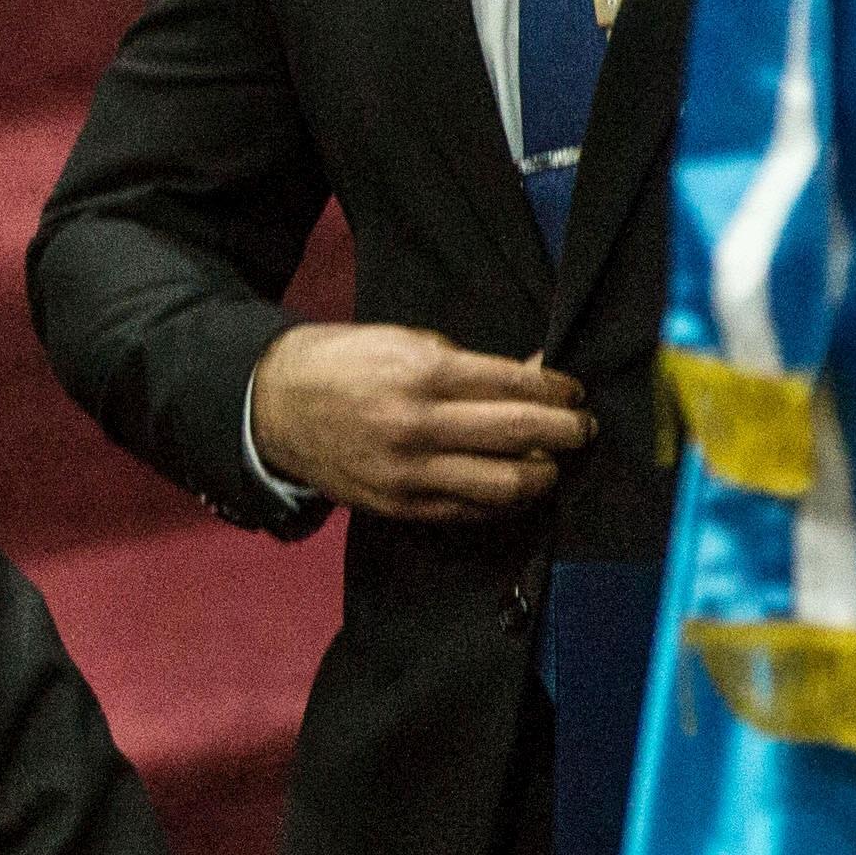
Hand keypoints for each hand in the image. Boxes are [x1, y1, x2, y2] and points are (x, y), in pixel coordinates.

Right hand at [248, 321, 593, 521]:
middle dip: (566, 433)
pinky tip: (512, 485)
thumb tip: (534, 380)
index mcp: (423, 373)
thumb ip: (472, 366)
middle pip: (522, 436)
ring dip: (542, 475)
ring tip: (550, 463)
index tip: (573, 394)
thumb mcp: (407, 343)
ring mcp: (410, 472)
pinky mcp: (400, 506)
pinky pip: (472, 511)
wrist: (274, 407)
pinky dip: (503, 501)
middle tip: (581, 429)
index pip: (517, 387)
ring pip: (506, 485)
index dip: (558, 392)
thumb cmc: (345, 365)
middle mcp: (419, 426)